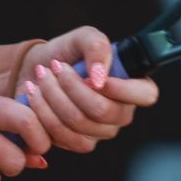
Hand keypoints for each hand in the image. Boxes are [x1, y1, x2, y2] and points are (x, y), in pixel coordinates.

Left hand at [15, 26, 159, 152]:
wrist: (37, 70)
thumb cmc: (67, 53)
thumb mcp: (83, 38)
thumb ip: (97, 47)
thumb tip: (99, 77)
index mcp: (132, 87)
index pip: (146, 94)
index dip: (122, 89)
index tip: (93, 76)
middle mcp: (120, 113)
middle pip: (103, 111)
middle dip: (71, 86)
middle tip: (54, 67)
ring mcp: (99, 132)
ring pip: (78, 122)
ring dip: (53, 96)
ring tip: (41, 76)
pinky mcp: (76, 142)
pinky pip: (61, 135)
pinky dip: (42, 112)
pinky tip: (35, 95)